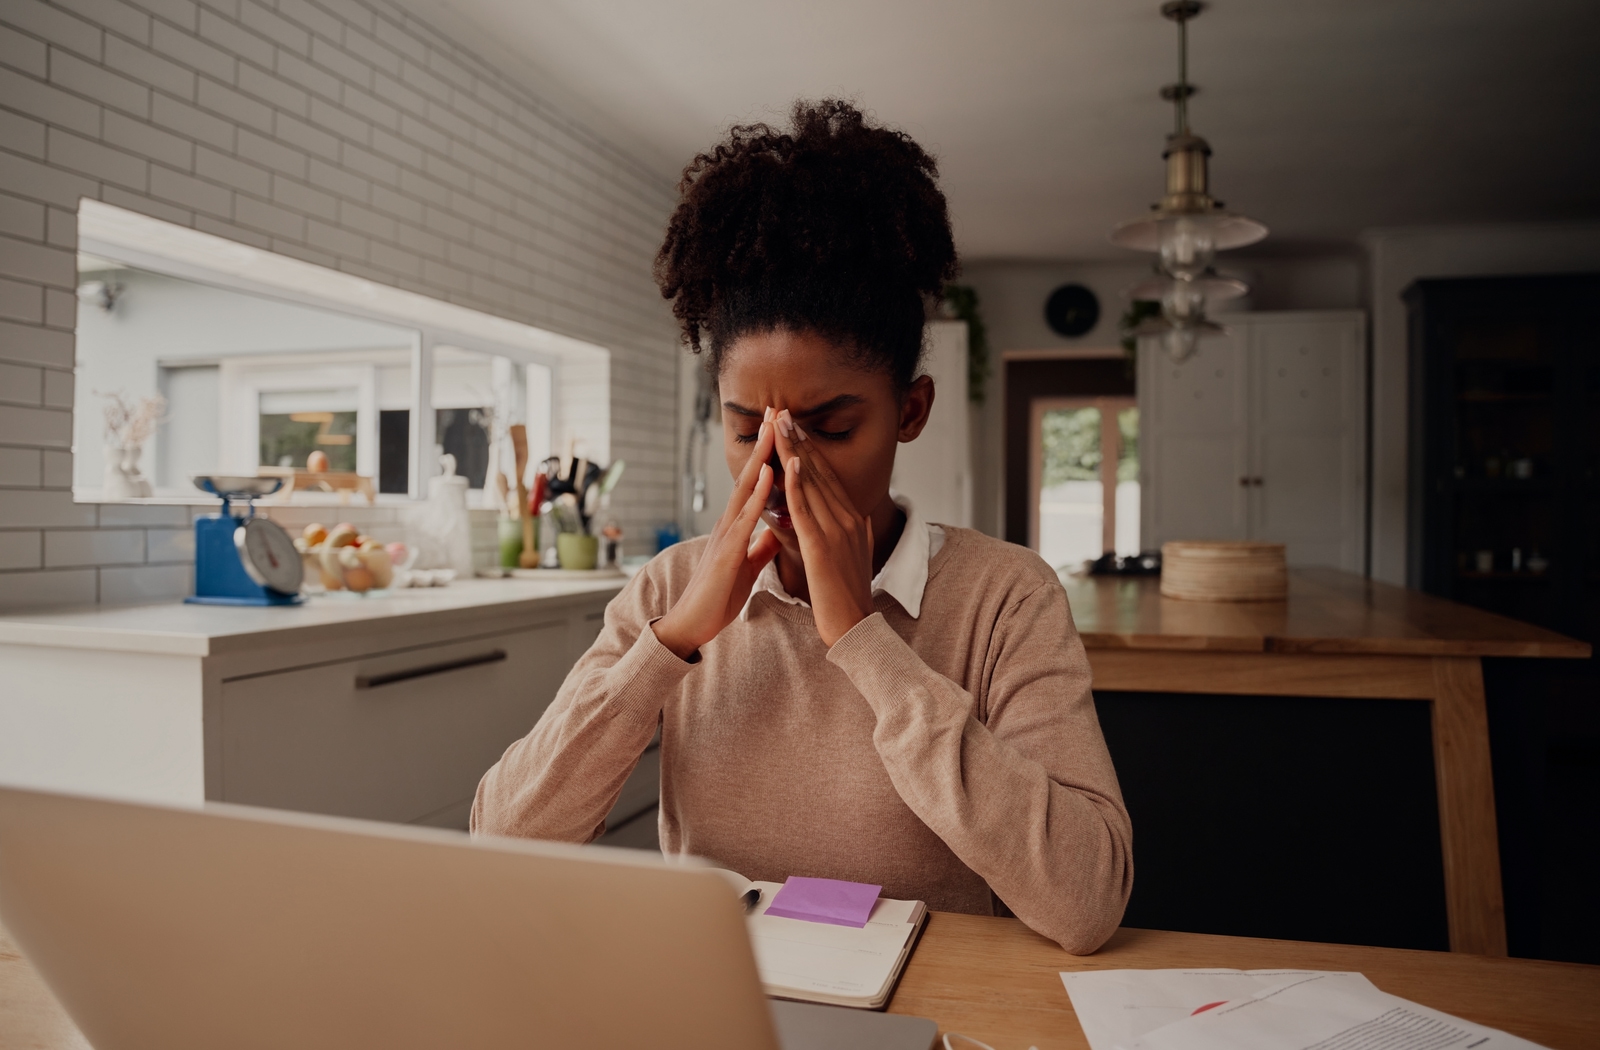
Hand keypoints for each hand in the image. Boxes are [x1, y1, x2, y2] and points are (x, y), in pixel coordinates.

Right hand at [651, 409, 781, 659]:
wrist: (694, 624)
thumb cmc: (718, 596)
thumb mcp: (747, 565)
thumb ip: (760, 545)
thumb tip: (775, 530)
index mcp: (735, 526)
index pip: (755, 483)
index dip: (767, 456)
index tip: (779, 428)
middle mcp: (728, 522)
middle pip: (749, 474)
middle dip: (762, 442)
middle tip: (774, 408)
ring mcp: (726, 534)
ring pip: (746, 487)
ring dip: (760, 456)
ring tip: (773, 427)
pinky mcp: (727, 550)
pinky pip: (745, 516)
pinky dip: (759, 492)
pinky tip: (770, 473)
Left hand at [774, 409, 875, 646]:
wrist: (855, 627)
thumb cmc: (847, 596)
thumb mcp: (851, 555)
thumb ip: (851, 533)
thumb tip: (854, 517)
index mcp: (851, 519)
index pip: (826, 476)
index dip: (809, 448)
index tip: (795, 424)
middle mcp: (847, 518)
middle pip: (819, 471)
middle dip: (800, 439)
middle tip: (783, 410)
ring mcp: (836, 531)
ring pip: (811, 483)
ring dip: (795, 451)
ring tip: (781, 423)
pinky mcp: (822, 547)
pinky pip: (806, 509)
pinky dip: (797, 484)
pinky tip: (788, 463)